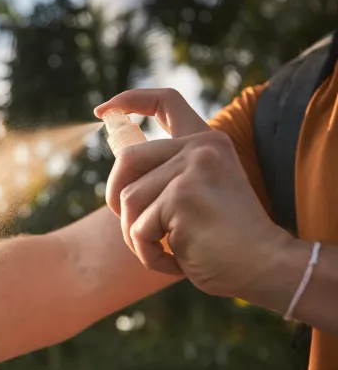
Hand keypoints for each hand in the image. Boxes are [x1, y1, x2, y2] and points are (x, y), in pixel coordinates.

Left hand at [94, 88, 288, 297]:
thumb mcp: (198, 196)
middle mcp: (202, 147)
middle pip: (127, 159)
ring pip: (128, 199)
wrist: (266, 268)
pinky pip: (138, 229)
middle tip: (136, 229)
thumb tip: (120, 163)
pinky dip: (148, 254)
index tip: (102, 111)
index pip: (166, 102)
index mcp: (208, 142)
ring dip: (137, 236)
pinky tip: (178, 262)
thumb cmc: (227, 243)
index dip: (129, 101)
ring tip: (167, 251)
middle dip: (116, 197)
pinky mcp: (182, 196)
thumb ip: (168, 174)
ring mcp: (193, 168)